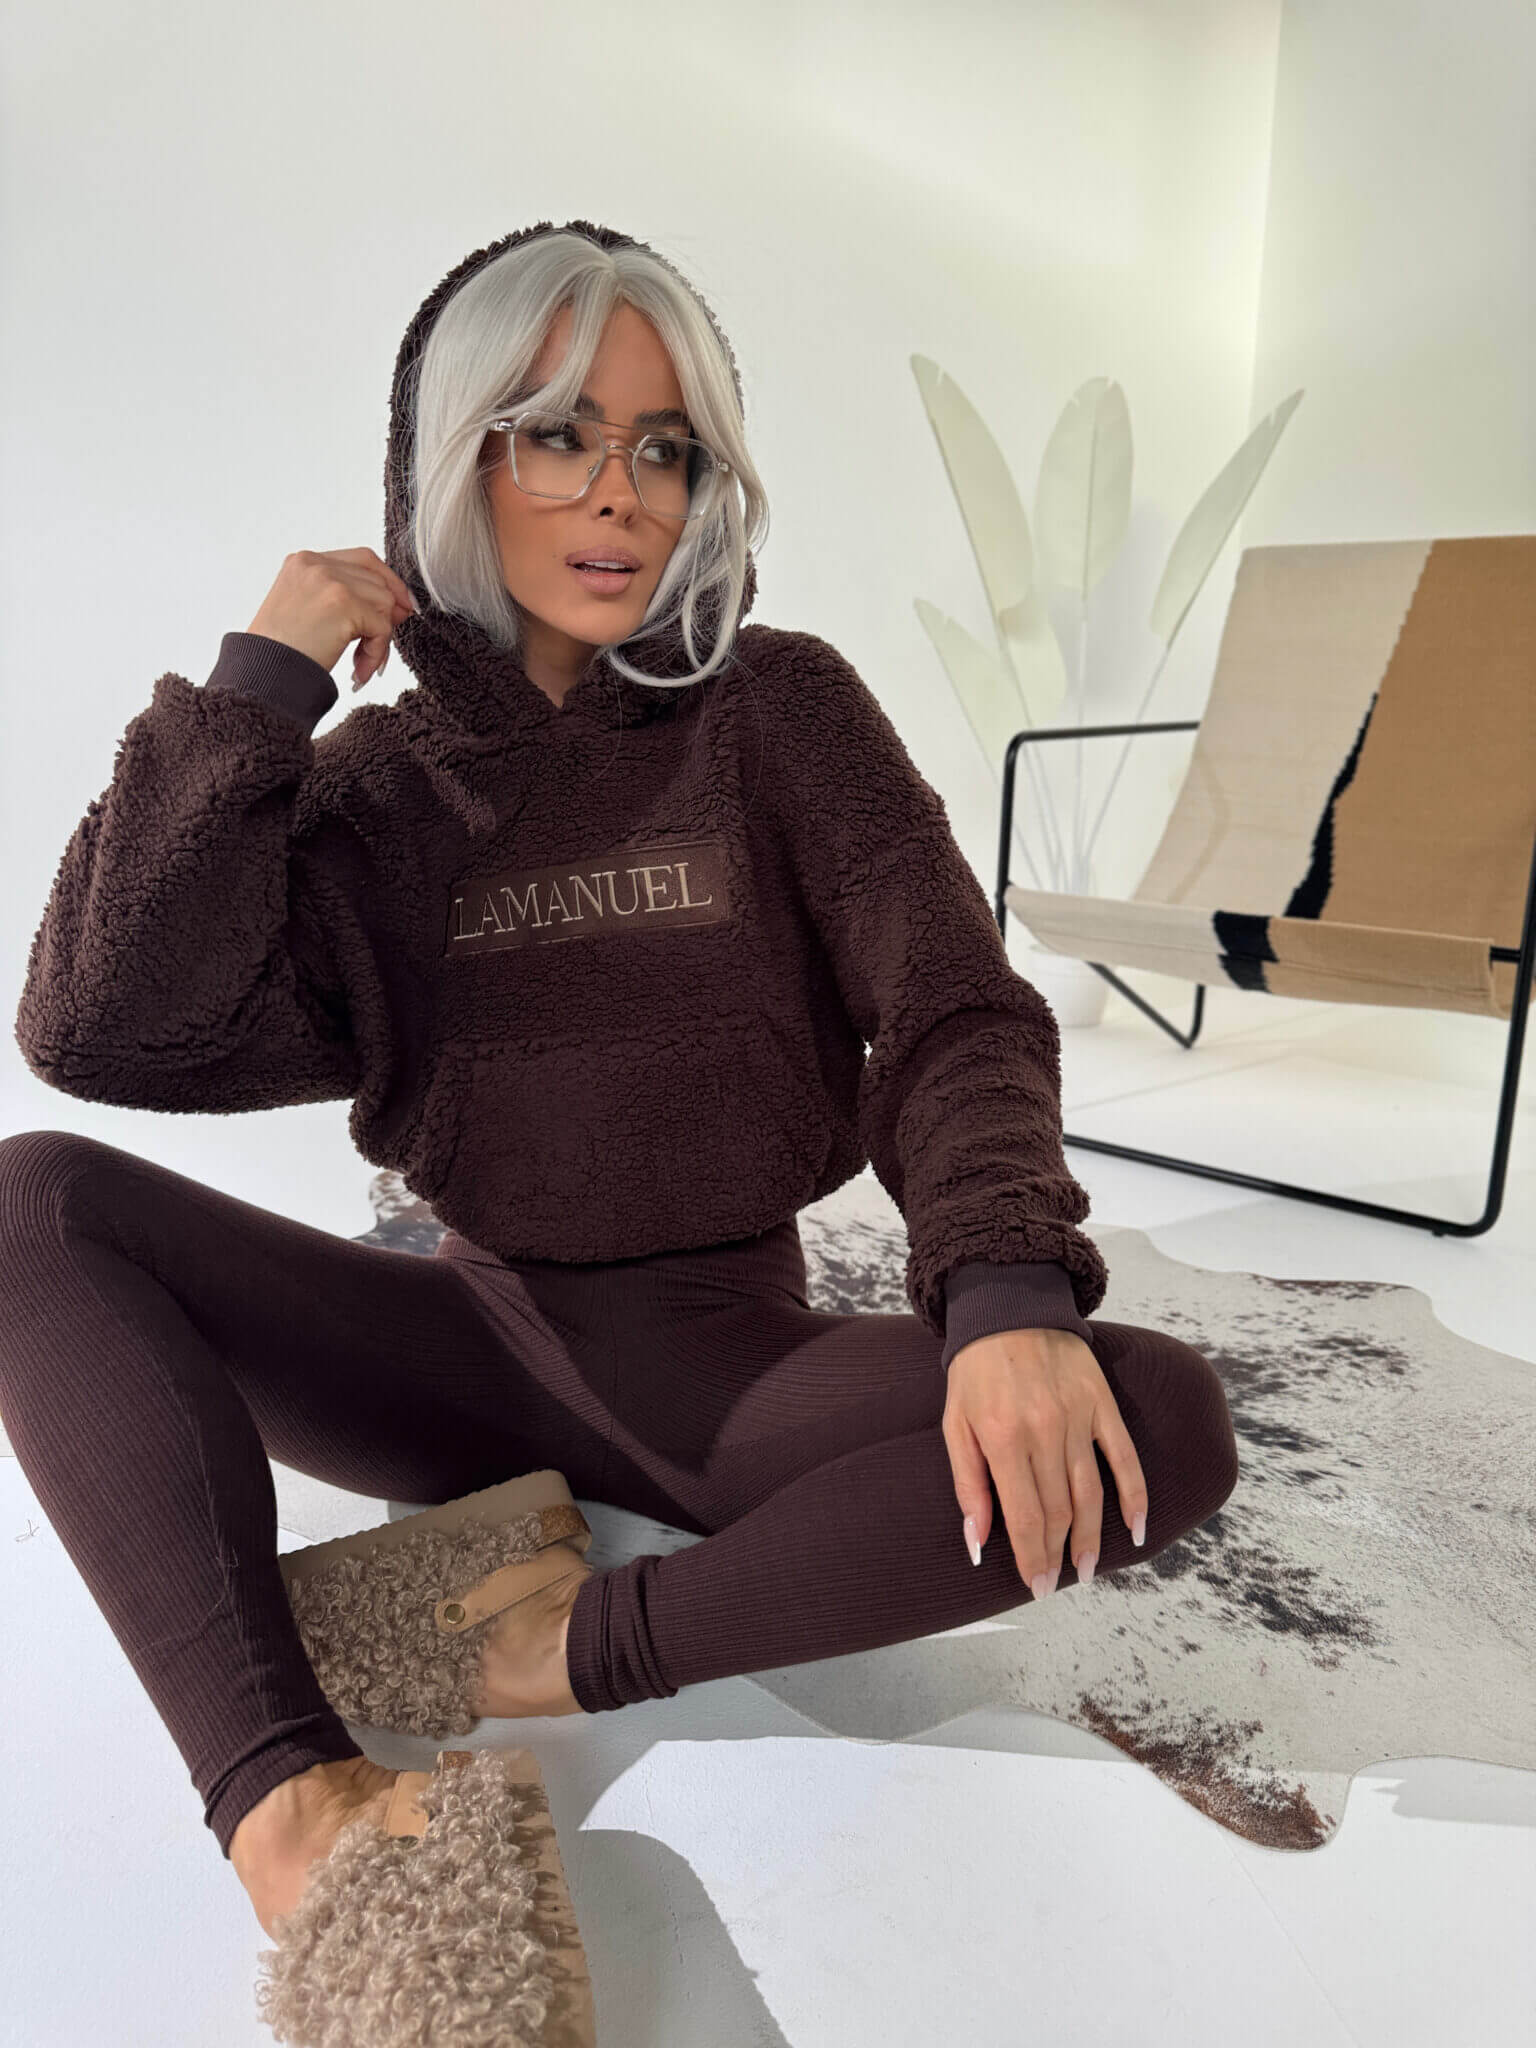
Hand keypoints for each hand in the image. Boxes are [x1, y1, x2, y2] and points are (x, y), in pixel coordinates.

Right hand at [247, 547, 417, 690]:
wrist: (261, 674)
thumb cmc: (282, 651)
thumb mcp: (307, 610)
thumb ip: (345, 597)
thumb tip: (400, 605)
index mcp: (305, 561)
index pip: (363, 559)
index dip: (387, 583)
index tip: (398, 609)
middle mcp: (316, 564)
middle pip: (378, 580)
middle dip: (386, 616)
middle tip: (376, 647)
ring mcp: (330, 581)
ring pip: (384, 603)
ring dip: (379, 639)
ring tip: (360, 664)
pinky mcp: (343, 604)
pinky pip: (382, 627)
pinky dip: (377, 652)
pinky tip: (358, 671)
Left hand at [942, 1326, 1147, 1597]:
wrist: (1008, 1307)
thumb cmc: (975, 1370)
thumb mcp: (954, 1424)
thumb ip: (968, 1485)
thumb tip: (977, 1543)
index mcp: (1003, 1438)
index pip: (1025, 1516)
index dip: (1032, 1557)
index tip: (1035, 1586)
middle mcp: (1044, 1431)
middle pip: (1059, 1511)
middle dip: (1057, 1554)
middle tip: (1056, 1582)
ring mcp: (1077, 1417)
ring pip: (1091, 1494)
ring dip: (1092, 1539)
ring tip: (1087, 1570)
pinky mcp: (1102, 1404)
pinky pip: (1125, 1458)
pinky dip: (1135, 1497)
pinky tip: (1137, 1530)